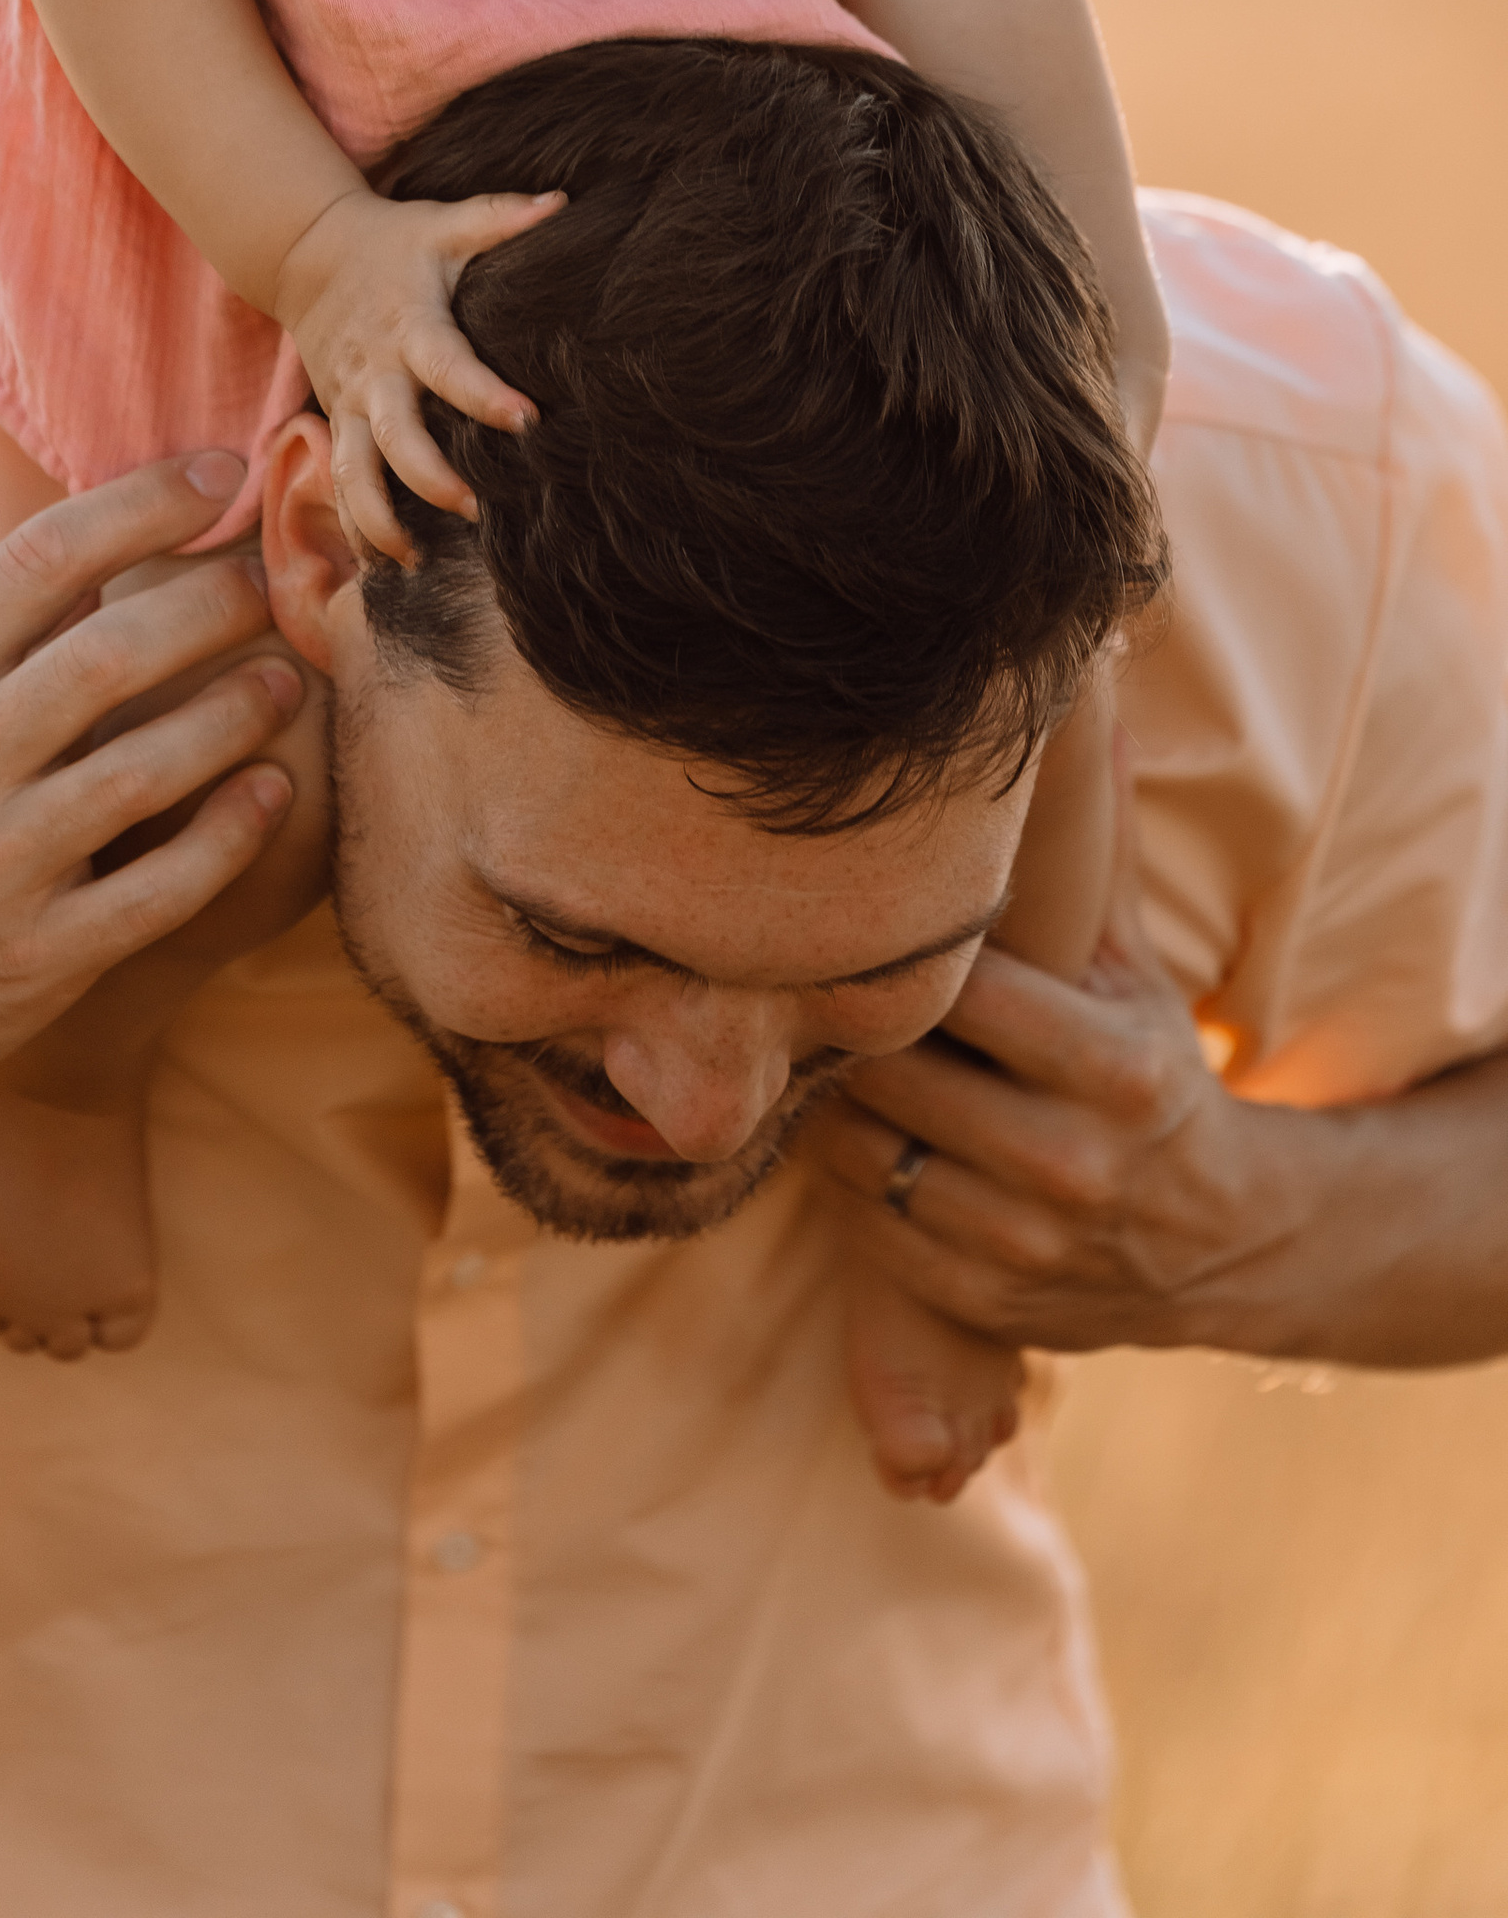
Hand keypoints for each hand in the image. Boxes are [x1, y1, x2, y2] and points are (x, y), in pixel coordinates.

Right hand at [0, 452, 306, 1111]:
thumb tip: (110, 544)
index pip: (40, 556)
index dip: (144, 501)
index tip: (220, 471)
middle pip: (111, 656)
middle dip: (215, 604)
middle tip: (278, 581)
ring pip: (145, 771)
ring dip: (236, 714)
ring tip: (289, 679)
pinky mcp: (32, 960)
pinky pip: (157, 890)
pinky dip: (228, 835)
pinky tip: (272, 791)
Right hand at [271, 185, 563, 560]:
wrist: (305, 255)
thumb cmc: (393, 242)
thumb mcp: (443, 222)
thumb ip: (500, 217)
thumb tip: (562, 204)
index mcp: (411, 325)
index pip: (447, 365)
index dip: (483, 394)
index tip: (526, 421)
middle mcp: (376, 372)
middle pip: (395, 435)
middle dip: (430, 477)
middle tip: (475, 508)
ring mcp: (351, 403)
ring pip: (353, 472)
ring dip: (380, 518)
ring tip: (415, 559)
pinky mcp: (338, 422)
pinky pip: (339, 482)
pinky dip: (357, 524)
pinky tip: (387, 561)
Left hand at [805, 773, 1301, 1355]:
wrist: (1231, 1241)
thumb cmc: (1156, 1070)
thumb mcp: (1134, 968)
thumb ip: (1089, 855)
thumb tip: (1079, 703)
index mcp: (1118, 1071)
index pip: (962, 996)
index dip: (890, 956)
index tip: (836, 918)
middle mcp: (1076, 1167)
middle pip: (895, 1079)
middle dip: (840, 1031)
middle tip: (784, 980)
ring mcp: (1030, 1250)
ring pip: (866, 1160)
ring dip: (826, 1108)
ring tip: (804, 1055)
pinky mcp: (991, 1310)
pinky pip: (871, 1234)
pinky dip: (845, 1183)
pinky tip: (843, 1133)